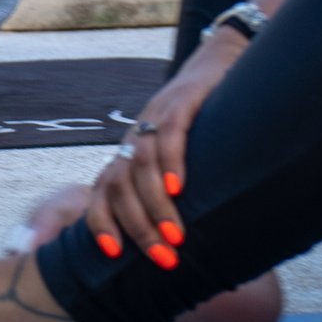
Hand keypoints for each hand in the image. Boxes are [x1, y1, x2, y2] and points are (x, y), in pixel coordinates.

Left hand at [86, 31, 247, 269]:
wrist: (220, 63)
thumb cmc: (206, 122)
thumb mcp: (186, 158)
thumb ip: (177, 191)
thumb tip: (187, 243)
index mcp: (131, 151)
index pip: (102, 189)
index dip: (100, 221)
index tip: (113, 255)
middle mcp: (135, 134)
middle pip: (118, 183)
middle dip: (137, 226)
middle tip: (163, 258)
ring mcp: (156, 115)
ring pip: (140, 163)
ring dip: (155, 205)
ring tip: (175, 235)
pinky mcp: (182, 100)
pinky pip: (168, 132)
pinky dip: (170, 162)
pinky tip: (178, 187)